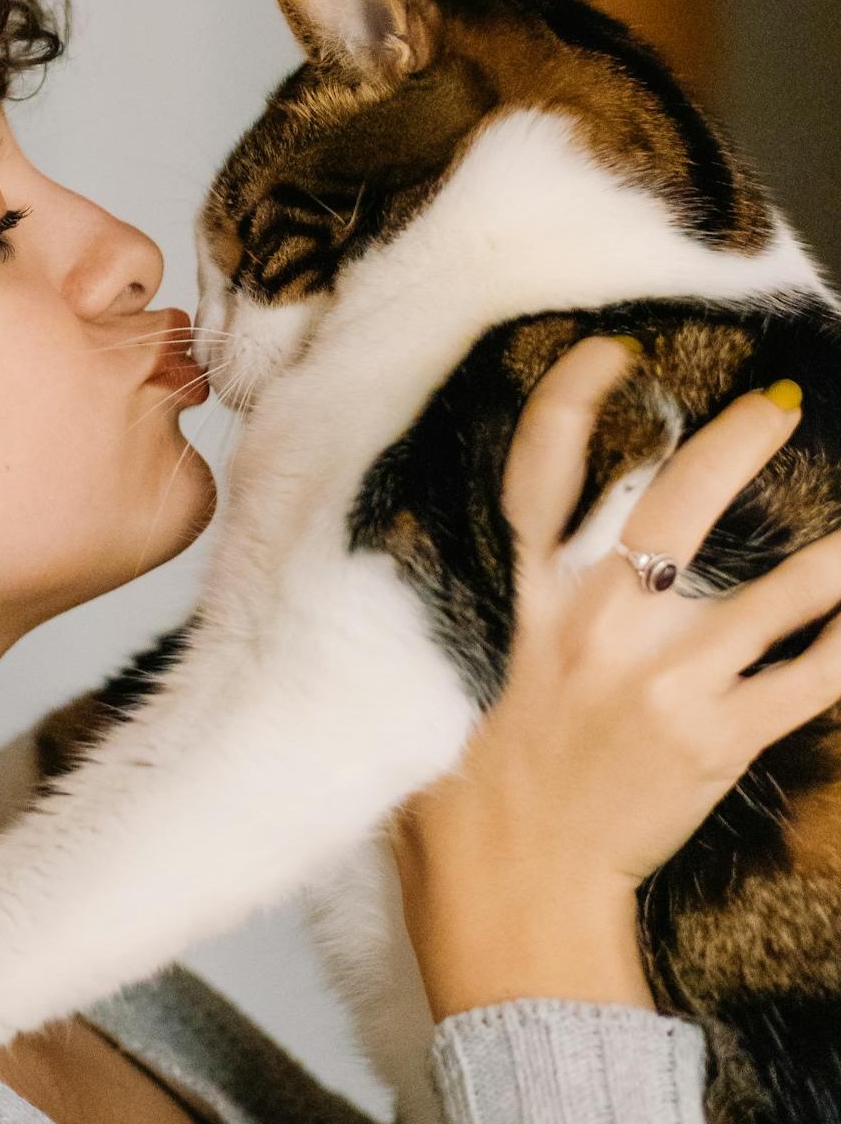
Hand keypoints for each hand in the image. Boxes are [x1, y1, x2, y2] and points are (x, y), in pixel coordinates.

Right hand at [390, 334, 840, 1020]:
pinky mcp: (721, 738)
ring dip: (836, 550)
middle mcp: (595, 622)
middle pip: (676, 504)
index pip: (542, 474)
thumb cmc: (461, 789)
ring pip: (782, 588)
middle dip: (735, 443)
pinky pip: (813, 675)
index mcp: (519, 600)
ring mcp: (666, 679)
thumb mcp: (440, 677)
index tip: (613, 352)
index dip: (576, 399)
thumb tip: (493, 558)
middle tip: (778, 407)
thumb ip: (477, 610)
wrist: (511, 889)